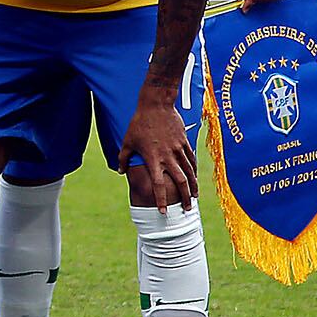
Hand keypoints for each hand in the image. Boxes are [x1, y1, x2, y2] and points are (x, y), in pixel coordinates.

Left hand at [120, 94, 198, 211]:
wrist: (156, 105)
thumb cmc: (138, 123)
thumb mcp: (127, 141)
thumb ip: (123, 158)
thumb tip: (120, 171)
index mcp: (152, 158)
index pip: (158, 184)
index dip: (160, 199)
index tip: (163, 211)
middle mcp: (167, 156)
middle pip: (180, 182)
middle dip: (185, 197)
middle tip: (186, 209)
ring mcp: (178, 149)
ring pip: (189, 172)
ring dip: (193, 186)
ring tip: (194, 197)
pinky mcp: (184, 142)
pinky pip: (191, 159)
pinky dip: (194, 170)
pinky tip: (195, 178)